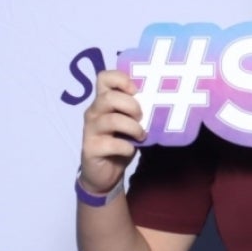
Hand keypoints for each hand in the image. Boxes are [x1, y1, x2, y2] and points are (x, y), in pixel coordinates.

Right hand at [79, 69, 145, 194]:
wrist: (104, 173)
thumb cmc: (120, 141)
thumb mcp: (129, 122)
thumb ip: (136, 110)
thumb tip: (161, 100)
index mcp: (103, 101)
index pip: (104, 77)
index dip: (121, 79)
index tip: (136, 90)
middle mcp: (93, 112)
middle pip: (109, 98)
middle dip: (131, 106)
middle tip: (141, 117)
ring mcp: (90, 130)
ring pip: (112, 120)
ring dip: (133, 127)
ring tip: (141, 135)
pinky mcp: (90, 148)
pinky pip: (112, 143)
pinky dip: (126, 147)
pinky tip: (130, 150)